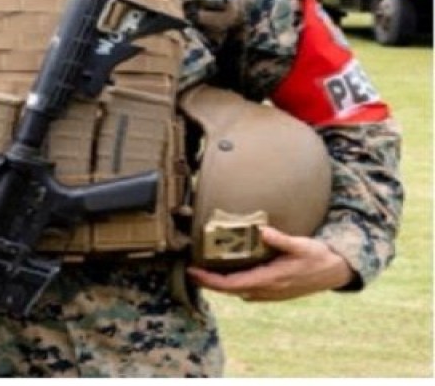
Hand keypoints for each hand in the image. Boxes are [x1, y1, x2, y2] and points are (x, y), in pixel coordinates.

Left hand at [188, 226, 354, 301]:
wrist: (335, 272)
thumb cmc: (318, 256)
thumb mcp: (302, 245)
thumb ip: (281, 239)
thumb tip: (262, 231)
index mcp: (271, 279)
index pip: (233, 284)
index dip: (211, 281)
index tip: (193, 272)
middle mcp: (267, 290)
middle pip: (230, 290)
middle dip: (208, 283)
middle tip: (189, 271)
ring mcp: (270, 293)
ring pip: (237, 291)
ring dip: (219, 284)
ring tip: (201, 271)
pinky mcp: (272, 292)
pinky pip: (246, 290)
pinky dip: (232, 284)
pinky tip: (224, 273)